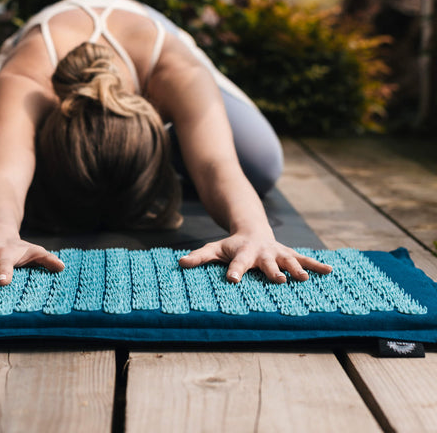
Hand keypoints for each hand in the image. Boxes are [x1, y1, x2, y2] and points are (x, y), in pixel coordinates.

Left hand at [178, 233, 331, 283]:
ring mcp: (278, 254)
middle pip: (268, 264)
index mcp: (243, 254)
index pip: (236, 264)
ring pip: (289, 261)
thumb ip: (199, 256)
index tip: (232, 280)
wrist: (253, 230)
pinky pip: (305, 259)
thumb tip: (180, 263)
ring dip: (297, 269)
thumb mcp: (214, 249)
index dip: (234, 271)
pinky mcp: (290, 254)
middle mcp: (262, 253)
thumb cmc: (232, 246)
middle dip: (273, 272)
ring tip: (305, 278)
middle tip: (280, 281)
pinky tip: (330, 271)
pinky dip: (317, 265)